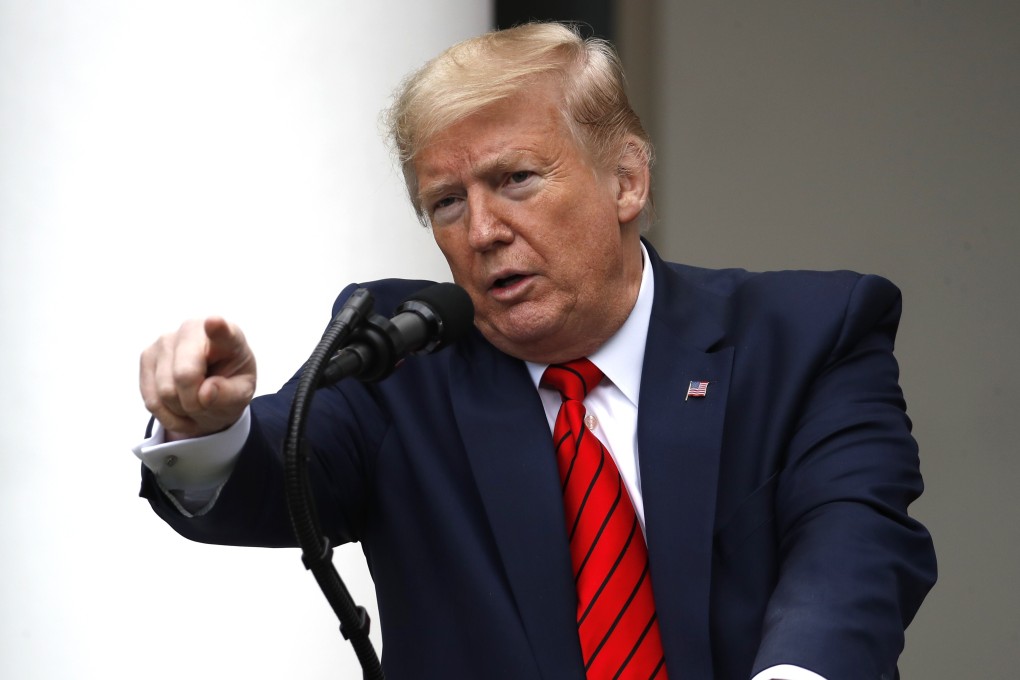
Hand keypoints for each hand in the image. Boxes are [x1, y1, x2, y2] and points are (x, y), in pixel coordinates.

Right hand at [140, 317, 256, 439]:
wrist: (210, 388)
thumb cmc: (230, 385)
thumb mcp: (242, 395)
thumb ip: (229, 395)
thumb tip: (204, 393)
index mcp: (229, 336)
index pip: (222, 331)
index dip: (217, 327)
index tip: (214, 322)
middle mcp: (193, 330)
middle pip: (184, 375)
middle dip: (194, 402)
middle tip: (207, 404)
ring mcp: (166, 340)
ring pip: (165, 391)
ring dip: (181, 410)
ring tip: (196, 405)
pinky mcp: (147, 356)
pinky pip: (151, 400)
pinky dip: (167, 415)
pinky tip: (180, 409)